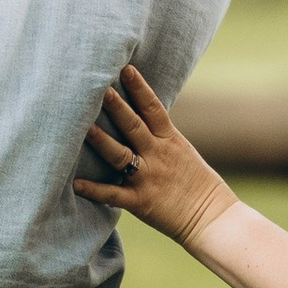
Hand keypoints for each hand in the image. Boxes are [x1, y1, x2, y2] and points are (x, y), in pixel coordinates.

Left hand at [74, 65, 236, 247]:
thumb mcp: (182, 151)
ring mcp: (148, 178)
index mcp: (170, 140)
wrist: (212, 218)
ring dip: (102, 141)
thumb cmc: (197, 184)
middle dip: (116, 107)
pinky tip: (75, 184)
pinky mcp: (141, 201)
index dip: (139, 88)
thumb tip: (141, 115)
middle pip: (133, 126)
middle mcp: (158, 155)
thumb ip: (160, 135)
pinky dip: (94, 190)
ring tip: (84, 128)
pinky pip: (113, 194)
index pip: (153, 108)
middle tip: (99, 87)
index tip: (125, 69)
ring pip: (121, 156)